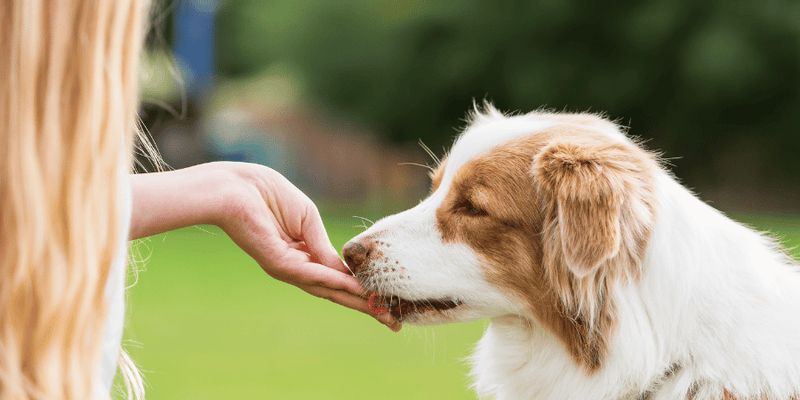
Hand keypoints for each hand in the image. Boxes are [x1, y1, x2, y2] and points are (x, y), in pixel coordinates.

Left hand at [131, 162, 400, 331]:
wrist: (234, 188)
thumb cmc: (266, 194)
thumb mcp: (307, 220)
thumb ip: (324, 246)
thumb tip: (346, 270)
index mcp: (302, 255)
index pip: (336, 278)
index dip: (362, 290)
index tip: (387, 303)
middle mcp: (296, 267)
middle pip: (335, 292)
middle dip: (365, 306)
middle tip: (393, 324)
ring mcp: (287, 268)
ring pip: (327, 290)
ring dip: (357, 301)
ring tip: (382, 312)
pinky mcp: (278, 263)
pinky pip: (313, 275)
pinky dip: (336, 283)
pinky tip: (356, 289)